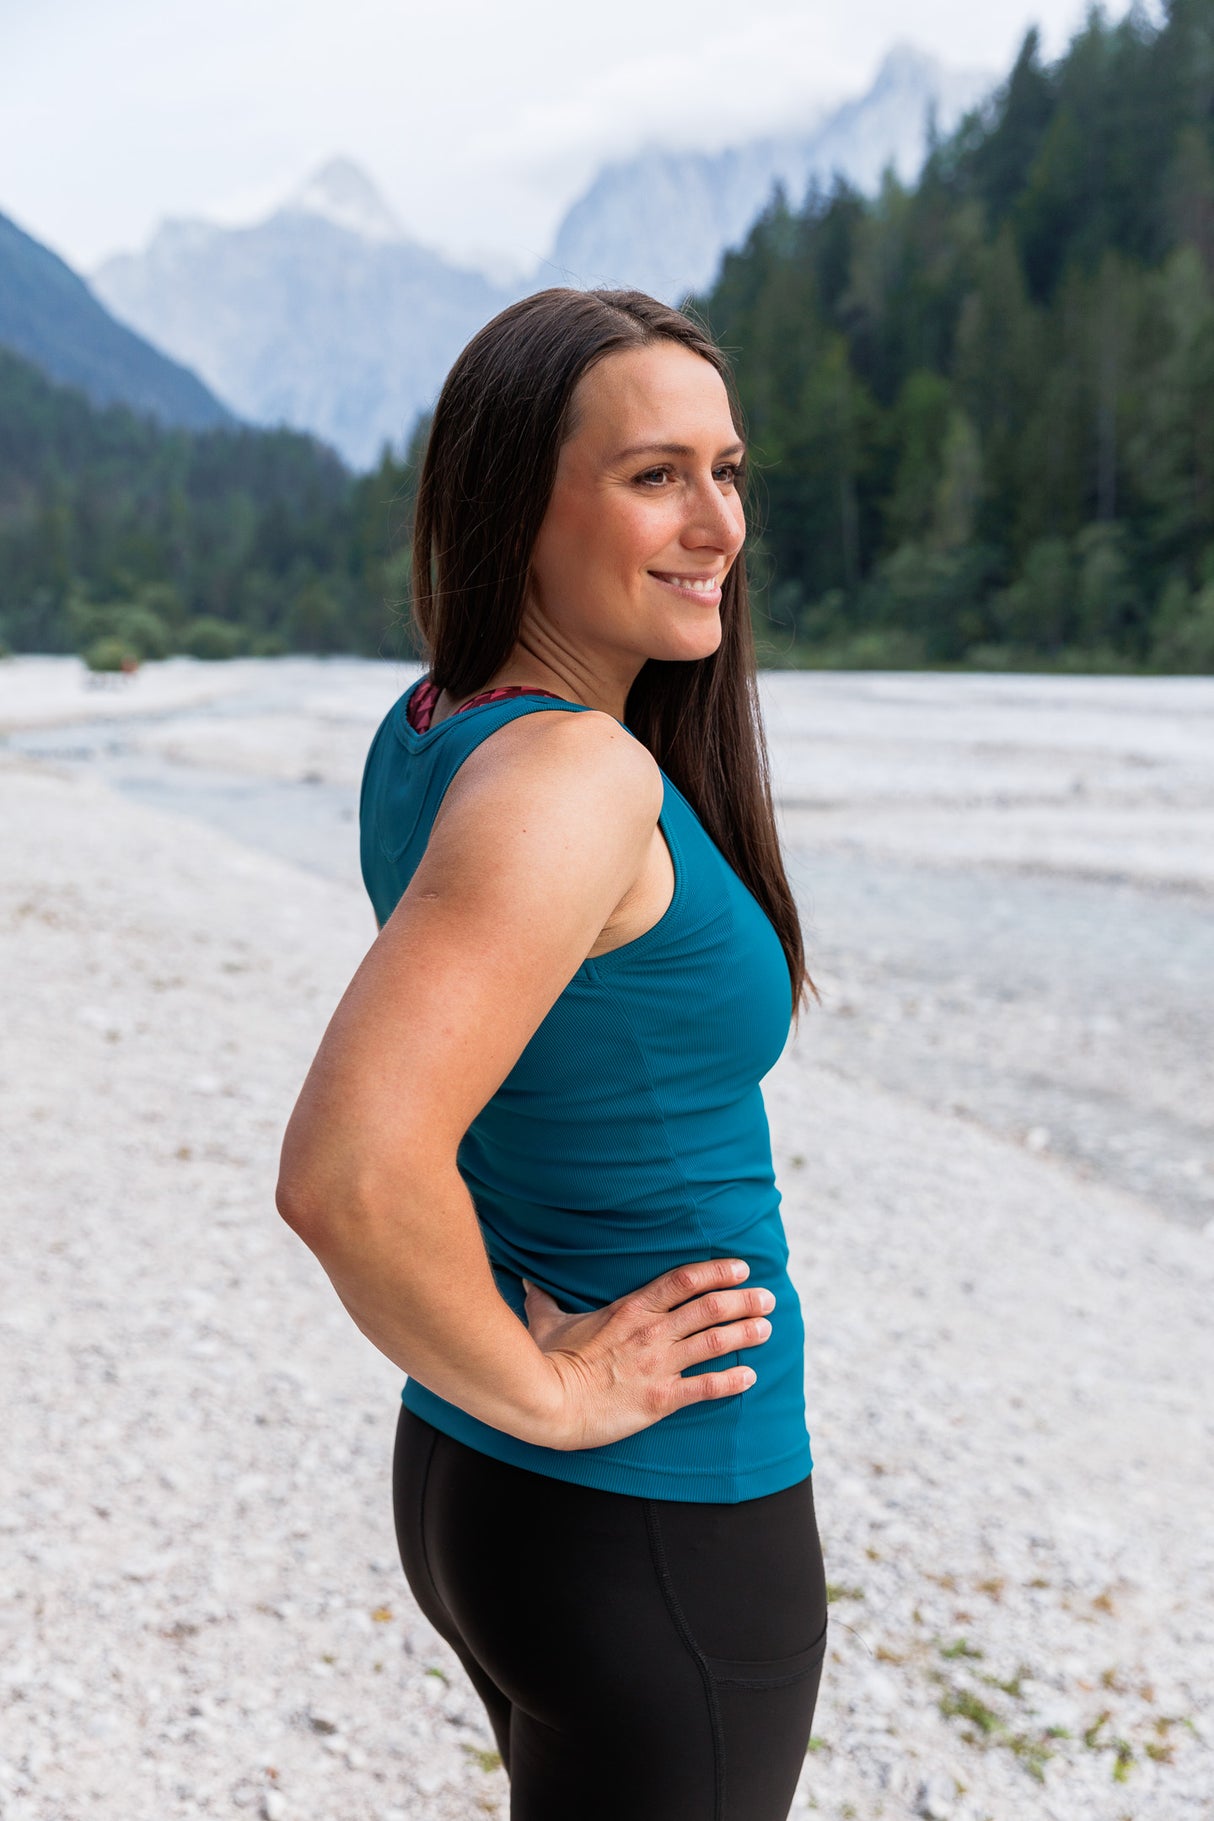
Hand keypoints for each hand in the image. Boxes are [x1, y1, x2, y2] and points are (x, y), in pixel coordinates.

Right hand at [521, 1258, 774, 1450]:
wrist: (550, 1403)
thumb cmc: (546, 1361)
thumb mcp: (547, 1322)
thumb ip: (543, 1299)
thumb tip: (526, 1279)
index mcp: (631, 1309)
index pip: (683, 1281)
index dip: (716, 1272)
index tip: (741, 1268)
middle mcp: (652, 1332)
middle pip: (708, 1308)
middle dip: (742, 1301)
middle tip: (766, 1298)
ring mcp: (659, 1365)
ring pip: (714, 1342)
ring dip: (744, 1334)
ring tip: (766, 1328)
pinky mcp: (661, 1399)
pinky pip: (706, 1387)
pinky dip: (731, 1381)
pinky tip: (750, 1377)